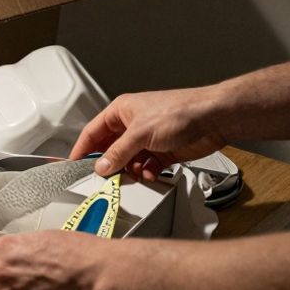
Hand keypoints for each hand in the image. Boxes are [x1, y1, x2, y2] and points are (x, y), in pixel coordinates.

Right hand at [69, 87, 227, 179]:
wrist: (214, 119)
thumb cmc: (180, 112)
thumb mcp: (140, 133)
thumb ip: (118, 153)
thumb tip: (101, 166)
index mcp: (121, 112)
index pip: (93, 132)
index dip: (82, 148)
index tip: (74, 165)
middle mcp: (133, 125)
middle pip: (111, 148)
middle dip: (109, 163)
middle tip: (104, 177)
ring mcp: (148, 139)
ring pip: (129, 160)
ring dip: (130, 171)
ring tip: (133, 176)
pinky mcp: (163, 151)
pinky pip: (147, 166)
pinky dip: (147, 173)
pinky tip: (151, 174)